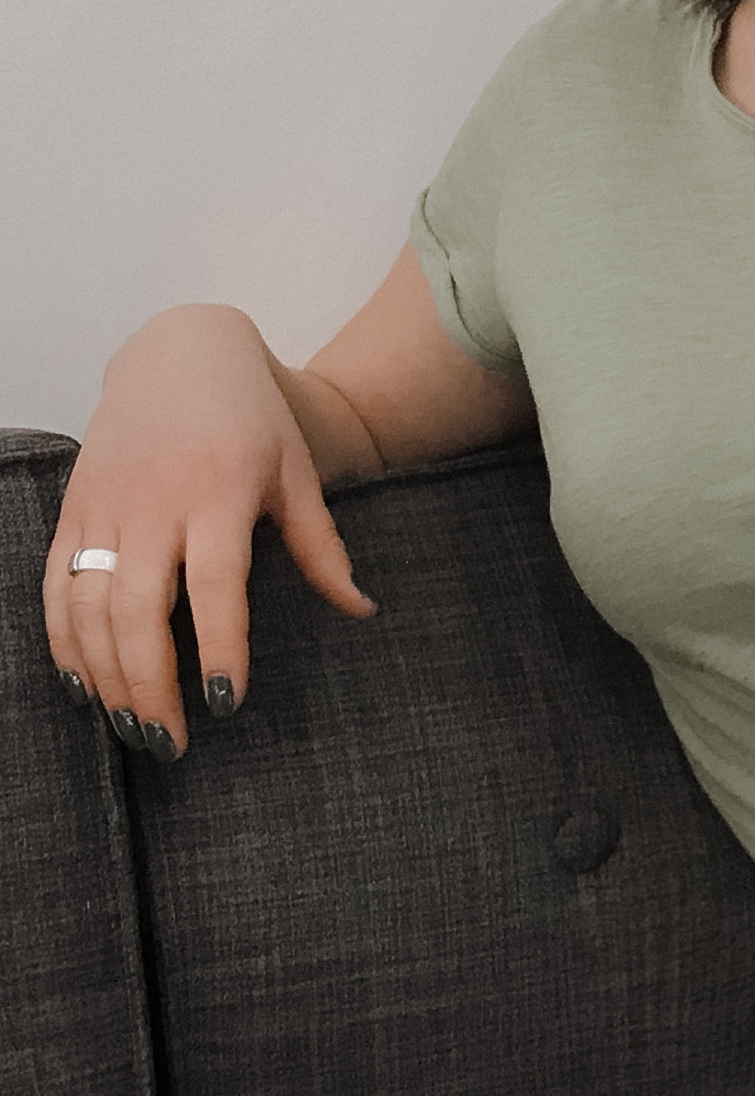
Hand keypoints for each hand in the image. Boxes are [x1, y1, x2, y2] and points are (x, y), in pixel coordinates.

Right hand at [42, 305, 375, 760]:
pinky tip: (84, 685)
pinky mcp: (72, 510)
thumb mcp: (297, 472)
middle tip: (171, 742)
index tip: (228, 701)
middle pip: (138, 610)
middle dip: (150, 685)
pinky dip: (63, 643)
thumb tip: (360, 610)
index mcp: (218, 493)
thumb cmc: (250, 416)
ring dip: (104, 676)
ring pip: (87, 608)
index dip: (219, 646)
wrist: (179, 353)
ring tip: (131, 726)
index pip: (216, 585)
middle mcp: (153, 504)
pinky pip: (54, 587)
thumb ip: (321, 546)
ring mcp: (104, 508)